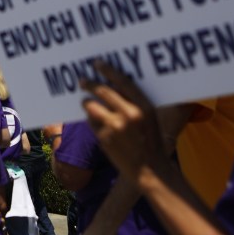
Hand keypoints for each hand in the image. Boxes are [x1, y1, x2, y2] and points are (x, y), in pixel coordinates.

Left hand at [81, 61, 167, 182]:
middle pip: (102, 90)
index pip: (122, 81)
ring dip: (87, 102)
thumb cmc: (151, 141)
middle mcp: (129, 114)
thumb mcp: (150, 118)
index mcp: (144, 106)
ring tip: (86, 102)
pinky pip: (91, 122)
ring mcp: (115, 127)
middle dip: (89, 84)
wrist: (150, 170)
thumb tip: (116, 85)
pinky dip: (91, 120)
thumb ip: (135, 102)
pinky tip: (95, 122)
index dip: (108, 70)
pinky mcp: (104, 138)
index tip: (97, 63)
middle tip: (82, 81)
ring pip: (91, 105)